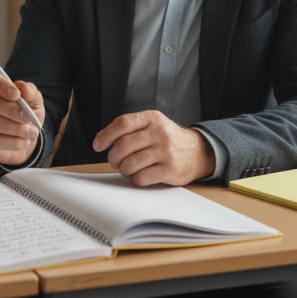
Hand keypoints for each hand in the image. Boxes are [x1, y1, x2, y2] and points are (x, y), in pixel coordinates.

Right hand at [0, 72, 45, 164]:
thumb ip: (31, 93)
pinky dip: (15, 142)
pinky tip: (25, 141)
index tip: (16, 94)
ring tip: (31, 132)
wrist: (29, 138)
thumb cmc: (29, 115)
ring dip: (17, 129)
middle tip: (28, 118)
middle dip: (12, 111)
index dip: (1, 86)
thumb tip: (22, 87)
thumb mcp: (36, 102)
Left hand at [92, 111, 215, 186]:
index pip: (122, 123)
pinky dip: (135, 179)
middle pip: (123, 146)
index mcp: (153, 118)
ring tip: (127, 168)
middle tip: (114, 161)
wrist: (199, 151)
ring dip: (123, 169)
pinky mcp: (170, 170)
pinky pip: (141, 178)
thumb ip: (132, 128)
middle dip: (113, 157)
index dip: (105, 135)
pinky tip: (140, 174)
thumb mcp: (154, 124)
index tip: (97, 145)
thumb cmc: (169, 139)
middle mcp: (160, 133)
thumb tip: (102, 141)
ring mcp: (166, 152)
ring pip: (130, 164)